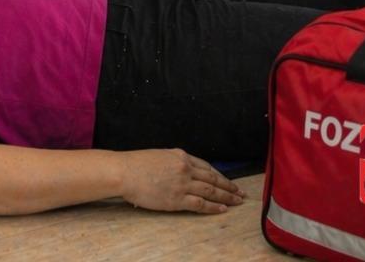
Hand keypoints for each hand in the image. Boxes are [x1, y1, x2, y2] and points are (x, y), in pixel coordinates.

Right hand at [118, 150, 244, 214]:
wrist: (125, 172)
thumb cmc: (136, 164)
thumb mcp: (159, 156)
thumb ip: (173, 163)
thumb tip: (181, 171)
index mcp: (181, 156)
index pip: (206, 167)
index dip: (219, 175)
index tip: (227, 181)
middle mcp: (185, 168)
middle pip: (213, 178)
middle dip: (229, 186)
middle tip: (240, 192)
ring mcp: (182, 184)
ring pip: (211, 191)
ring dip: (226, 197)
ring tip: (237, 201)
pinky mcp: (177, 199)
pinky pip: (200, 204)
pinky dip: (213, 207)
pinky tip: (222, 209)